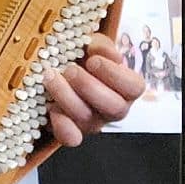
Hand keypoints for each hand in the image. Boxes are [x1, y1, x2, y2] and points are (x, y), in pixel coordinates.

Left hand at [43, 30, 141, 146]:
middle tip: (70, 70)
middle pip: (113, 107)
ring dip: (66, 96)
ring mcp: (94, 122)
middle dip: (89, 86)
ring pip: (87, 118)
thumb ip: (101, 46)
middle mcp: (114, 108)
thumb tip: (108, 54)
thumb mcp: (92, 46)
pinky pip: (70, 137)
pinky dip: (61, 125)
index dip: (114, 74)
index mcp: (126, 87)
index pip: (134, 87)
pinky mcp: (73, 131)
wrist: (60, 72)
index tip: (93, 60)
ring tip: (51, 76)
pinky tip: (50, 108)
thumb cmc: (82, 58)